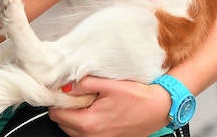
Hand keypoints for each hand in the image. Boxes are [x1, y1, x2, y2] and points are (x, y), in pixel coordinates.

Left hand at [49, 77, 168, 136]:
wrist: (159, 108)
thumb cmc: (138, 97)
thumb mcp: (109, 84)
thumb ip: (84, 84)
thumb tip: (66, 86)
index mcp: (89, 123)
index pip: (57, 114)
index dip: (57, 100)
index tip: (62, 90)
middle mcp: (92, 136)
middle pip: (62, 123)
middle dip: (65, 108)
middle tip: (76, 94)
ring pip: (72, 130)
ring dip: (74, 116)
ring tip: (88, 101)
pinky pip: (85, 134)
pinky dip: (85, 123)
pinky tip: (96, 110)